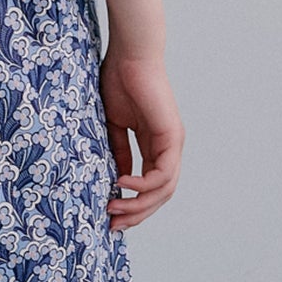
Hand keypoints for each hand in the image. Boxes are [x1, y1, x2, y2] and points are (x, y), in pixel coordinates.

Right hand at [100, 48, 182, 229]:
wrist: (129, 56)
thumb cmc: (118, 82)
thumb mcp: (113, 125)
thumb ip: (117, 152)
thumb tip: (116, 179)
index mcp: (155, 145)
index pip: (150, 186)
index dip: (133, 204)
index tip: (109, 215)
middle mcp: (168, 147)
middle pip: (160, 195)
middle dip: (136, 214)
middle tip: (112, 225)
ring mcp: (173, 143)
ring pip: (163, 190)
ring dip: (138, 204)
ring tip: (114, 208)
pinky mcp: (171, 136)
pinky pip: (162, 173)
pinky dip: (143, 184)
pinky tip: (122, 183)